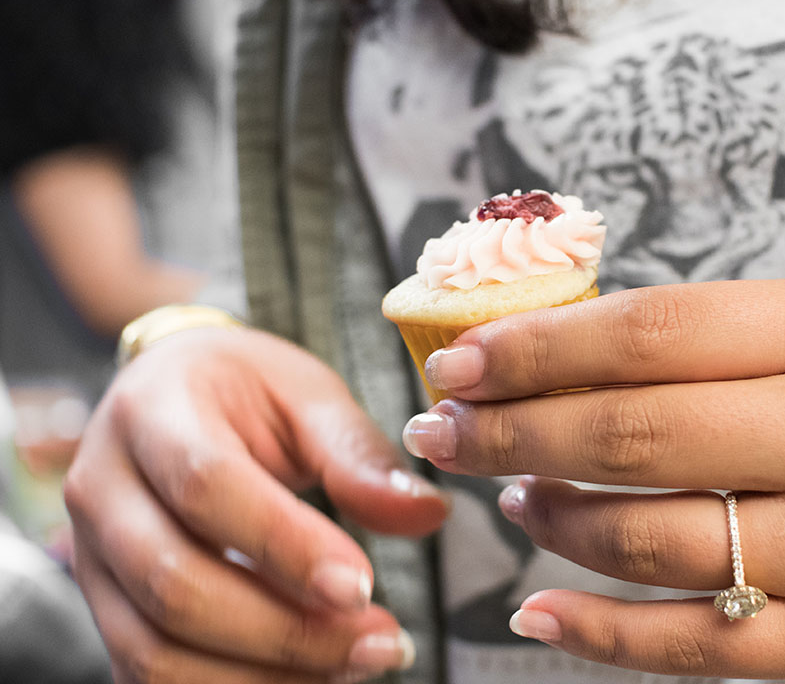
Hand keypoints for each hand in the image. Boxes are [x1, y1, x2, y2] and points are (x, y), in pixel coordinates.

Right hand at [66, 327, 448, 682]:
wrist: (173, 395)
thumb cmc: (248, 392)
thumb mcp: (309, 396)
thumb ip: (360, 457)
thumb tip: (429, 514)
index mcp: (152, 410)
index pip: (206, 487)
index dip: (285, 545)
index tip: (363, 585)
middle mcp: (101, 487)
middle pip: (176, 584)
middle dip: (287, 630)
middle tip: (383, 641)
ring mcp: (91, 559)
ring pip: (156, 649)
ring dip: (264, 675)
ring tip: (358, 662)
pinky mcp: (106, 611)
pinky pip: (151, 676)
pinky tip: (310, 677)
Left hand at [402, 279, 784, 682]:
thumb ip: (719, 337)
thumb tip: (565, 356)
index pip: (649, 334)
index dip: (535, 348)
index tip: (463, 361)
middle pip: (629, 434)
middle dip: (509, 432)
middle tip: (443, 429)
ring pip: (645, 542)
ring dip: (550, 522)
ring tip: (512, 498)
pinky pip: (690, 646)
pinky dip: (594, 634)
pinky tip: (536, 614)